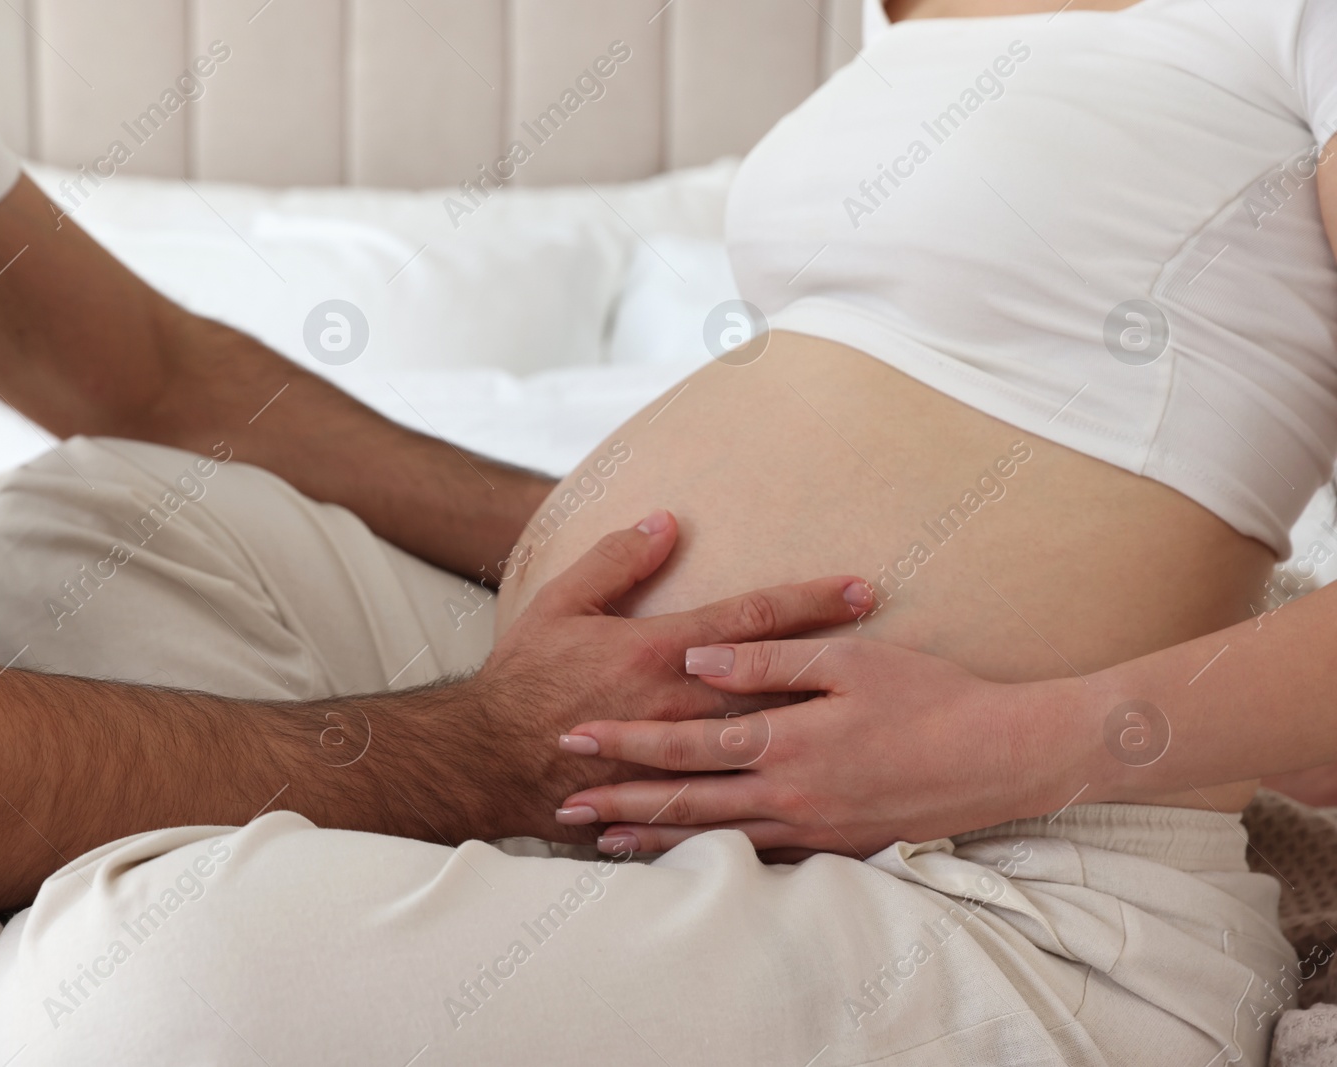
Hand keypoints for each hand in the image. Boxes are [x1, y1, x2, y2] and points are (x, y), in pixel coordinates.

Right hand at [462, 510, 874, 842]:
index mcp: (657, 652)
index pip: (750, 620)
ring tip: (872, 713)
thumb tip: (667, 522)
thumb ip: (615, 561)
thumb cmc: (522, 679)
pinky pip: (735, 792)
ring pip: (766, 739)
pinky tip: (819, 786)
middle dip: (837, 659)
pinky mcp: (670, 794)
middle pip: (777, 680)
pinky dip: (778, 786)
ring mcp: (679, 755)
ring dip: (820, 721)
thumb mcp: (560, 604)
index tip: (860, 589)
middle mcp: (679, 704)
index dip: (809, 601)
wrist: (485, 760)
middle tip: (893, 648)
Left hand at [554, 636, 1082, 856]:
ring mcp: (813, 827)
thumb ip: (768, 660)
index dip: (628, 741)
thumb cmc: (931, 695)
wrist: (1005, 756)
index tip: (577, 734)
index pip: (687, 744)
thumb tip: (697, 657)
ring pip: (715, 837)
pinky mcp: (836, 846)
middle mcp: (791, 793)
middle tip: (564, 805)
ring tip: (603, 840)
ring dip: (655, 837)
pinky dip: (711, 856)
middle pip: (687, 800)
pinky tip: (685, 855)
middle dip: (621, 800)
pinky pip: (758, 855)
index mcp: (788, 740)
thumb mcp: (850, 659)